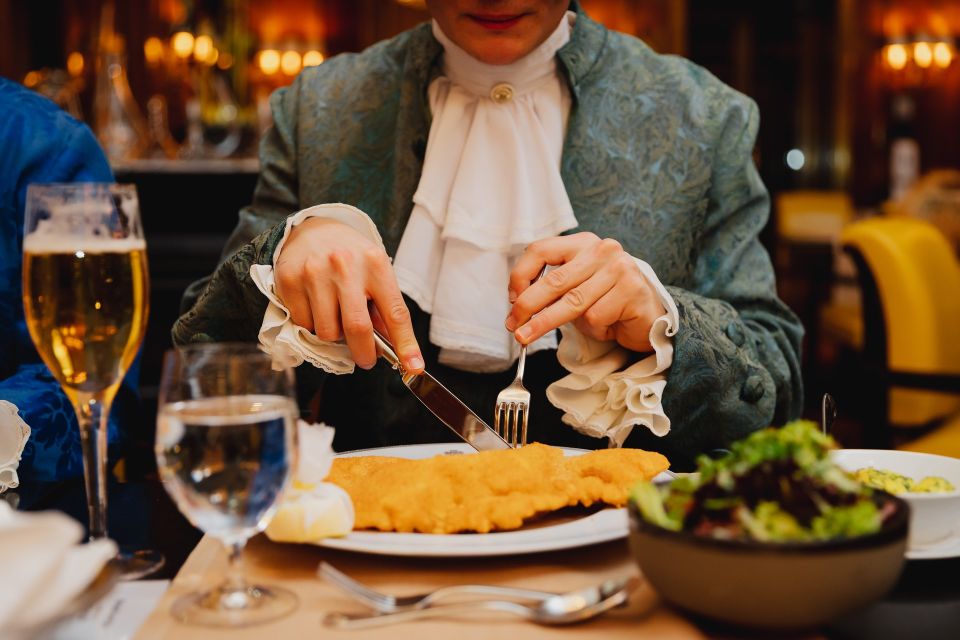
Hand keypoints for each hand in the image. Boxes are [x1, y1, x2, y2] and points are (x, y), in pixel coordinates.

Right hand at [274, 217, 423, 371]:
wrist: (313, 230)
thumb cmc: (352, 257)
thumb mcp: (375, 273)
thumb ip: (383, 308)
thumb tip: (391, 349)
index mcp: (376, 264)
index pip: (395, 312)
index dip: (405, 344)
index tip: (413, 367)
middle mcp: (346, 266)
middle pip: (357, 328)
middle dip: (364, 354)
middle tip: (366, 359)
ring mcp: (315, 273)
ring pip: (327, 332)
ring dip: (334, 335)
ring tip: (336, 316)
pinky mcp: (290, 280)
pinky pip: (304, 324)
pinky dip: (313, 325)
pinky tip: (316, 306)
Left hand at [504, 233, 665, 352]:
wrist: (649, 317)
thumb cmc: (607, 304)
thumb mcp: (574, 290)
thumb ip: (550, 290)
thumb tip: (516, 307)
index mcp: (582, 243)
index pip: (540, 250)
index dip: (520, 276)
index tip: (512, 299)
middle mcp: (602, 249)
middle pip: (553, 280)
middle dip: (526, 306)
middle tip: (513, 326)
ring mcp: (620, 268)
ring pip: (572, 303)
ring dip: (545, 324)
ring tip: (527, 337)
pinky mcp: (632, 290)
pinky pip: (596, 316)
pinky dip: (594, 329)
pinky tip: (607, 327)